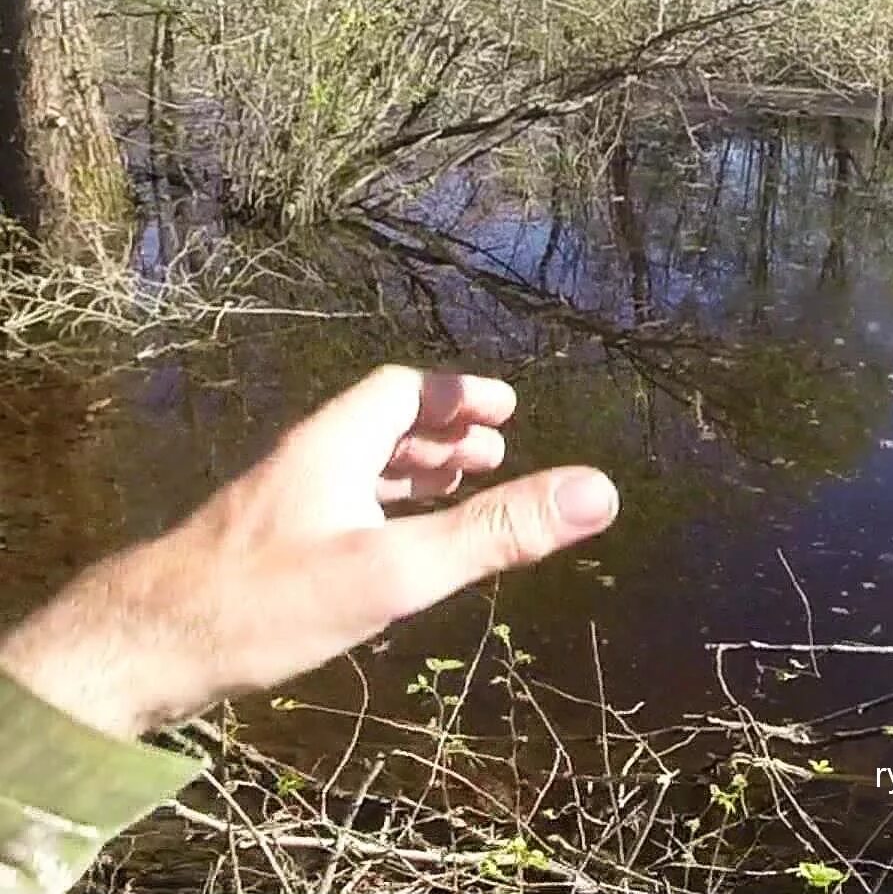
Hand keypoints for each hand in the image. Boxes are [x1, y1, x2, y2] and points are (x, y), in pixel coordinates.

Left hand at [0, 366, 618, 737]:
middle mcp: (305, 464)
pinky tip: (390, 548)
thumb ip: (494, 532)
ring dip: (412, 471)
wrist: (143, 651)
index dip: (459, 395)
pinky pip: (339, 506)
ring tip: (458, 491)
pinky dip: (382, 509)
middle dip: (443, 434)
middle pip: (381, 425)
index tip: (508, 410)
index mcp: (334, 445)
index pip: (403, 392)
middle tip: (497, 453)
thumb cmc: (270, 602)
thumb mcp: (397, 568)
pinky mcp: (264, 551)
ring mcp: (279, 507)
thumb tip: (597, 492)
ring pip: (357, 468)